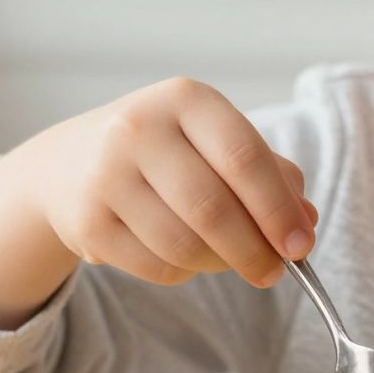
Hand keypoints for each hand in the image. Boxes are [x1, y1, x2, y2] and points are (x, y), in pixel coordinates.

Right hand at [6, 76, 317, 288]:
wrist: (67, 164)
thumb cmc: (164, 153)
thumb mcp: (214, 142)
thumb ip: (268, 174)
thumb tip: (305, 221)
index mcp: (186, 100)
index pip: (243, 157)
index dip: (278, 208)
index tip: (301, 245)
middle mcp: (140, 128)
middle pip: (213, 208)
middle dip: (255, 250)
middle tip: (274, 272)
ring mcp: (106, 175)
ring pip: (184, 244)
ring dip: (221, 265)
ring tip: (231, 261)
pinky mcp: (87, 222)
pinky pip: (155, 267)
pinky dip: (183, 273)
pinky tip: (183, 257)